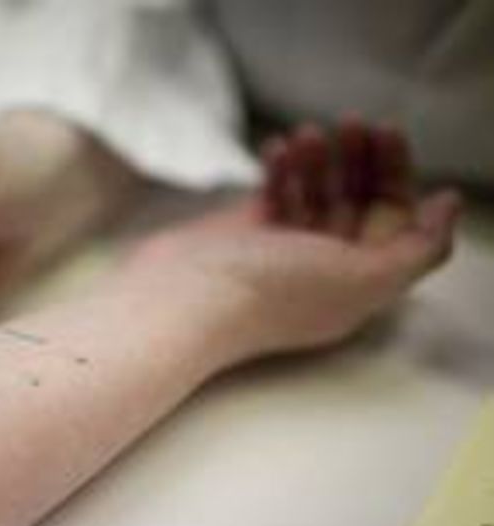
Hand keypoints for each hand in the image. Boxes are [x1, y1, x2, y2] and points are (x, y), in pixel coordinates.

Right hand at [123, 118, 459, 355]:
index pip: (395, 225)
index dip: (398, 179)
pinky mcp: (245, 233)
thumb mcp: (361, 278)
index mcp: (357, 286)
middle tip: (354, 124)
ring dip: (317, 159)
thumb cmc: (265, 292)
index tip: (388, 137)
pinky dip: (281, 167)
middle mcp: (323, 268)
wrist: (180, 299)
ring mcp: (282, 250)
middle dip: (360, 160)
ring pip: (316, 193)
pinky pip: (275, 191)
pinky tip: (276, 149)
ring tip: (304, 136)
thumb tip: (448, 207)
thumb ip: (419, 248)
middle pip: (358, 203)